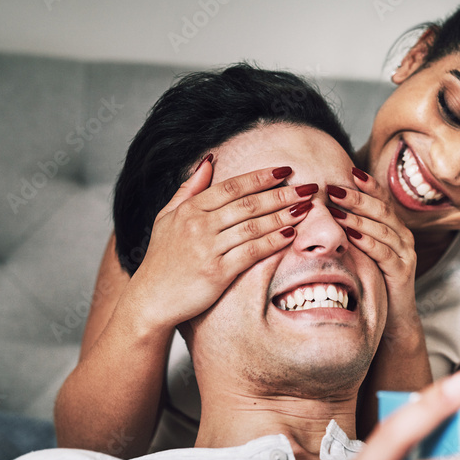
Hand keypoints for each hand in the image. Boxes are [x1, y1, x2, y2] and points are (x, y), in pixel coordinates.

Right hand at [125, 158, 318, 328]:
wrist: (151, 299)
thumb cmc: (162, 259)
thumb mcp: (167, 217)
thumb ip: (189, 189)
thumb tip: (209, 160)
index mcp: (189, 209)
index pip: (232, 186)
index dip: (260, 177)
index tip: (285, 170)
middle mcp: (198, 225)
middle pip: (248, 204)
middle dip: (282, 194)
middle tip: (308, 187)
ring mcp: (207, 249)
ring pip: (253, 226)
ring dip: (283, 215)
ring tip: (305, 208)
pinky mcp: (217, 272)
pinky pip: (251, 252)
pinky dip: (272, 242)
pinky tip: (290, 235)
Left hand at [327, 169, 419, 336]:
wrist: (393, 316)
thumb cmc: (372, 280)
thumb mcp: (361, 251)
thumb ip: (351, 230)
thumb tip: (323, 208)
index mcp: (394, 227)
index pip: (381, 199)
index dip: (367, 184)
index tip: (348, 170)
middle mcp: (403, 236)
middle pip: (380, 209)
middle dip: (357, 197)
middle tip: (333, 188)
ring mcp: (406, 253)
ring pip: (382, 228)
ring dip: (357, 217)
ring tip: (335, 209)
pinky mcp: (403, 271)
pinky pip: (384, 252)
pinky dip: (367, 242)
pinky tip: (351, 236)